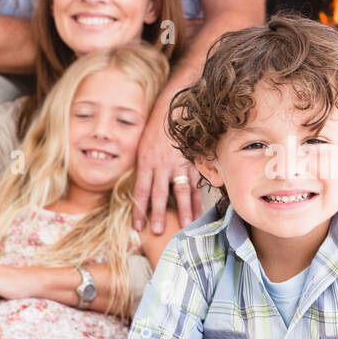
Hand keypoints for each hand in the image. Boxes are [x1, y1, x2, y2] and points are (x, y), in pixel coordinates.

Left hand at [132, 91, 202, 235]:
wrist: (174, 107)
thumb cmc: (155, 129)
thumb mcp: (142, 147)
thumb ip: (143, 169)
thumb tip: (142, 191)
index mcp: (145, 162)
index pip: (140, 191)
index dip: (139, 210)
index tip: (138, 226)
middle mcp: (161, 165)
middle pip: (159, 194)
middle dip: (159, 214)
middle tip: (159, 232)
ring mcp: (179, 163)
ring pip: (181, 190)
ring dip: (184, 210)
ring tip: (186, 227)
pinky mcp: (192, 160)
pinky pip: (196, 182)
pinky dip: (197, 198)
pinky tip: (199, 211)